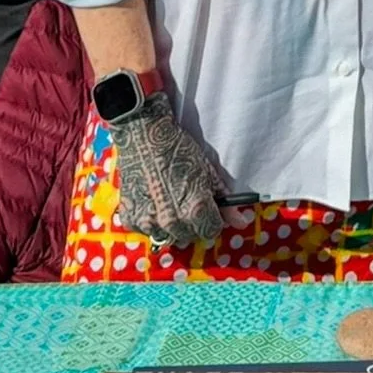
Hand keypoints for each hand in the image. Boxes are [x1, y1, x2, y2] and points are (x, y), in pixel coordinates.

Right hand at [110, 93, 223, 246]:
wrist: (144, 135)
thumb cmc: (179, 150)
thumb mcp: (208, 172)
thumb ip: (225, 201)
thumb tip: (241, 222)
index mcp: (195, 209)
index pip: (211, 232)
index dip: (213, 220)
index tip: (210, 210)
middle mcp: (173, 221)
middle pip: (191, 237)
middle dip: (194, 224)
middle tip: (189, 204)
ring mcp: (150, 222)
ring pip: (169, 237)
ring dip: (173, 226)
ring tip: (171, 203)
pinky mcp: (131, 218)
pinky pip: (147, 230)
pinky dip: (152, 222)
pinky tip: (154, 202)